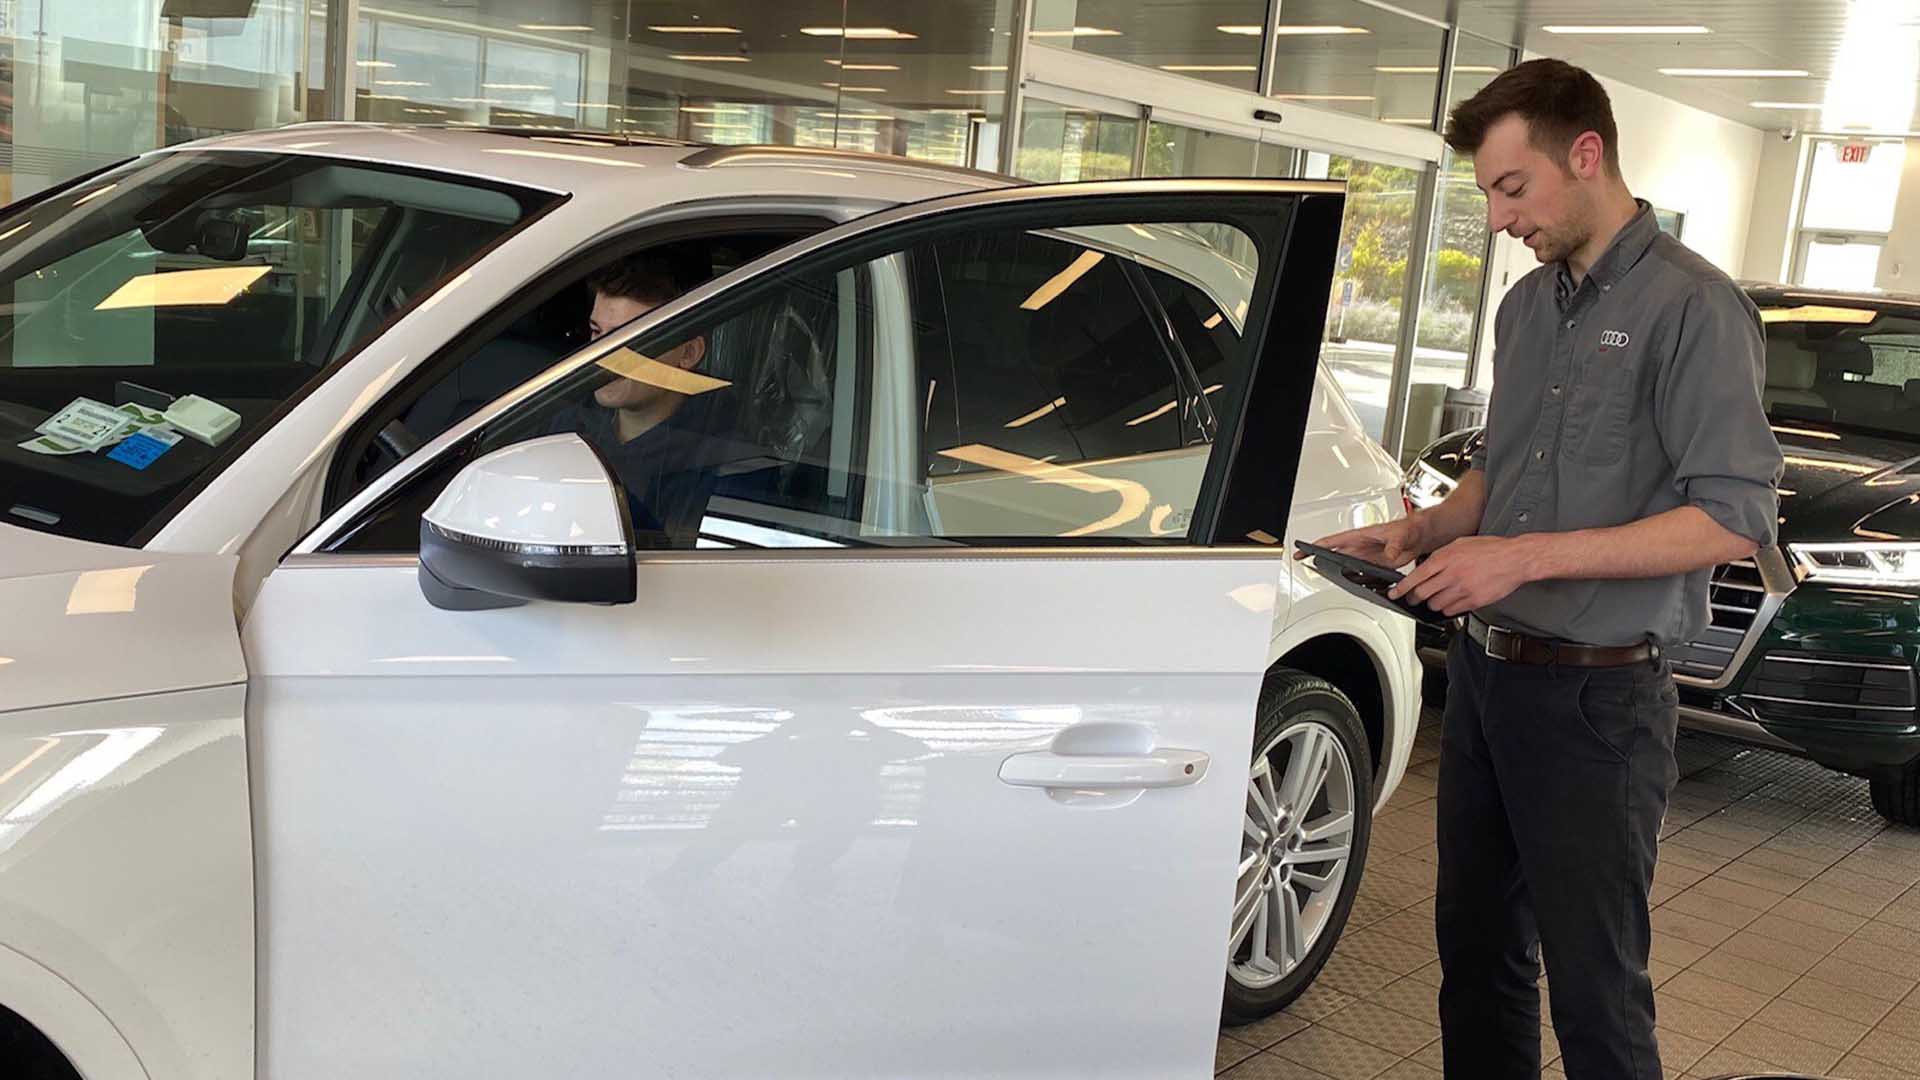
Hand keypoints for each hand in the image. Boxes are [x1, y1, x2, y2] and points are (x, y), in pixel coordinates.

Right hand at [1300, 517, 1425, 568]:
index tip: (1303, 550)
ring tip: (1323, 576)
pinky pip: (1358, 573)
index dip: (1316, 545)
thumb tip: (1389, 554)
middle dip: (1317, 558)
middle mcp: (1360, 546)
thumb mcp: (1402, 535)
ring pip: (1343, 565)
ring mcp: (1366, 556)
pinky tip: (1348, 583)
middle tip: (1303, 562)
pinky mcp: (1374, 565)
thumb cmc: (1409, 529)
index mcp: (1361, 536)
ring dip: (1334, 570)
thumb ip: (1394, 545)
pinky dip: (1351, 579)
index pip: (1333, 540)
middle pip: (1333, 553)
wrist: (1420, 536)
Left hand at [1388, 535, 1535, 615]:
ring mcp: (1462, 589)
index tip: (1394, 593)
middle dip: (1414, 598)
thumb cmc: (1491, 549)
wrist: (1515, 559)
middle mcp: (1452, 574)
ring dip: (1432, 604)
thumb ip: (1442, 555)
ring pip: (1435, 604)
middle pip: (1422, 593)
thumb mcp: (1460, 543)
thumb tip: (1427, 565)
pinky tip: (1450, 602)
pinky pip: (1452, 611)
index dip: (1402, 588)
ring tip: (1436, 598)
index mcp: (1446, 558)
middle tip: (1412, 598)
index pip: (1416, 576)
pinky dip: (1447, 609)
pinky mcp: (1473, 601)